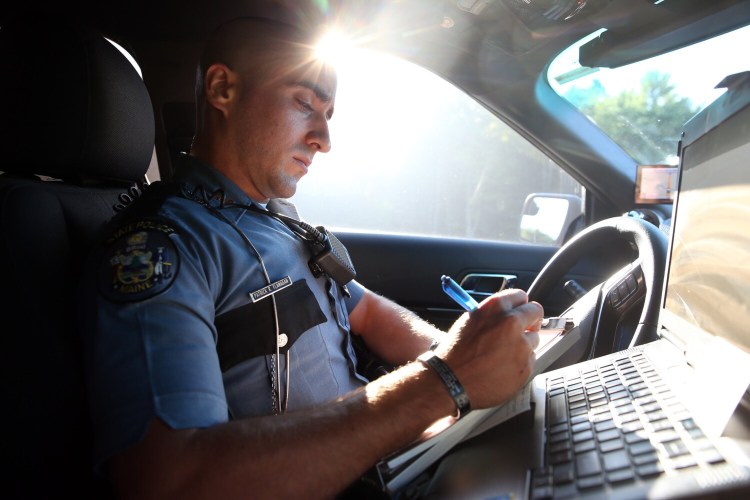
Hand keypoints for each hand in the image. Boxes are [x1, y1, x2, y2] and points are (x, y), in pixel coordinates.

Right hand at [436, 289, 543, 409]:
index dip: (519, 305)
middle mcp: (512, 323)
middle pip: (535, 313)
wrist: (451, 380)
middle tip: (522, 328)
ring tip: (502, 354)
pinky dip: (520, 363)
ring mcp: (521, 346)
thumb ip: (492, 314)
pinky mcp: (526, 366)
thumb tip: (507, 313)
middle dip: (529, 320)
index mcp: (496, 307)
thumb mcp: (470, 321)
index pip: (521, 296)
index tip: (519, 310)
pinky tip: (502, 367)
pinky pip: (530, 360)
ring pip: (533, 339)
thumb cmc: (455, 352)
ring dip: (523, 344)